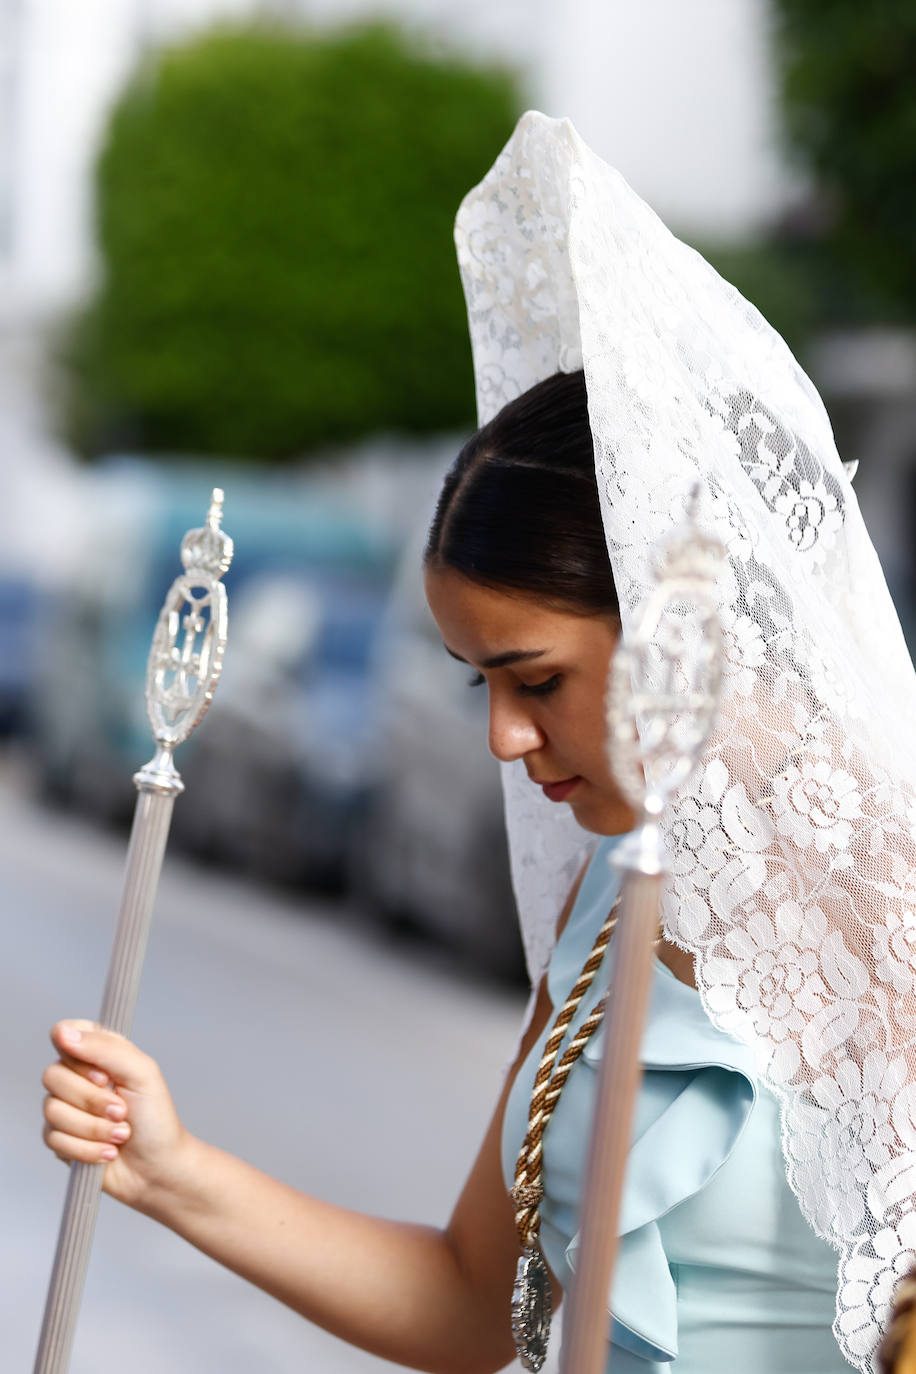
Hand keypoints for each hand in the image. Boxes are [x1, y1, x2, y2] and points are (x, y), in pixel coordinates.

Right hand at [42, 1020, 192, 1214]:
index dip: (78, 1057)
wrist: (157, 1166)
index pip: (64, 1033)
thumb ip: (105, 1048)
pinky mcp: (59, 1138)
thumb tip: (64, 1033)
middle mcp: (77, 1076)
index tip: (105, 1076)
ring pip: (52, 1111)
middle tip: (122, 1110)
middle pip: (52, 1076)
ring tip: (121, 1134)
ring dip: (93, 1128)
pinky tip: (108, 1152)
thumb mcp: (141, 1073)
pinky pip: (54, 1139)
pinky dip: (86, 1149)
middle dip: (92, 1100)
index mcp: (98, 1052)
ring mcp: (65, 1108)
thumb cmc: (155, 1117)